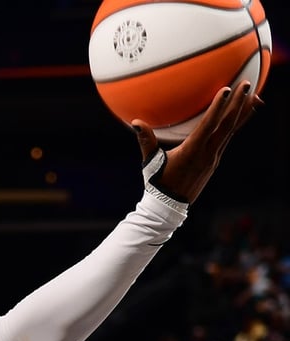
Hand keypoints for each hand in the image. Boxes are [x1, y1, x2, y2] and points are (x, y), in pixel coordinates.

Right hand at [132, 80, 263, 202]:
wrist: (170, 205)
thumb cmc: (158, 182)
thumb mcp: (150, 162)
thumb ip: (145, 141)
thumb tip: (136, 123)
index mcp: (193, 151)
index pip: (209, 125)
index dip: (218, 107)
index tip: (227, 89)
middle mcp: (208, 153)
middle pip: (227, 125)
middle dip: (239, 103)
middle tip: (248, 84)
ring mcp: (214, 157)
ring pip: (232, 131)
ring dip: (243, 113)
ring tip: (255, 97)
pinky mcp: (215, 160)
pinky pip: (228, 138)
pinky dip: (236, 125)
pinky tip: (240, 117)